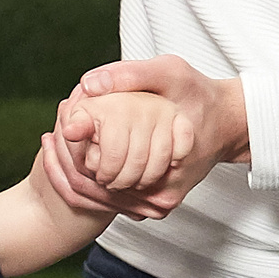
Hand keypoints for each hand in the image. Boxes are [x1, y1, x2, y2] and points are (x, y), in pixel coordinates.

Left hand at [49, 56, 249, 217]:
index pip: (98, 172)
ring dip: (78, 179)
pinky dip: (97, 186)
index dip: (68, 156)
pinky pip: (119, 201)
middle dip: (67, 168)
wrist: (229, 123)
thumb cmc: (199, 94)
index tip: (51, 135)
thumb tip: (87, 85)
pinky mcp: (161, 205)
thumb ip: (129, 76)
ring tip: (58, 149)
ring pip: (104, 201)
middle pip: (96, 193)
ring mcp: (161, 203)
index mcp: (162, 163)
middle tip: (49, 141)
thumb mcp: (168, 73)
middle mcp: (162, 193)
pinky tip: (84, 160)